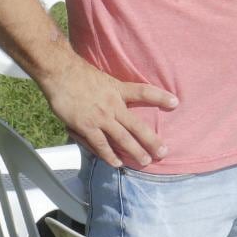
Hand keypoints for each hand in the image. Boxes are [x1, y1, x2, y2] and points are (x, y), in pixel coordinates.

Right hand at [40, 55, 177, 168]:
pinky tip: (117, 163)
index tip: (176, 102)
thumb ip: (112, 92)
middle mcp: (113, 104)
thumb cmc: (78, 74)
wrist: (60, 73)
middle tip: (163, 152)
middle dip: (151, 140)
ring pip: (122, 139)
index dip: (161, 97)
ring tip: (145, 161)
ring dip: (135, 152)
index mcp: (118, 89)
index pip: (144, 92)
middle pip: (137, 125)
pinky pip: (101, 145)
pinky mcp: (86, 126)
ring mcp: (100, 117)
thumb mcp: (103, 78)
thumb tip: (119, 104)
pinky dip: (109, 155)